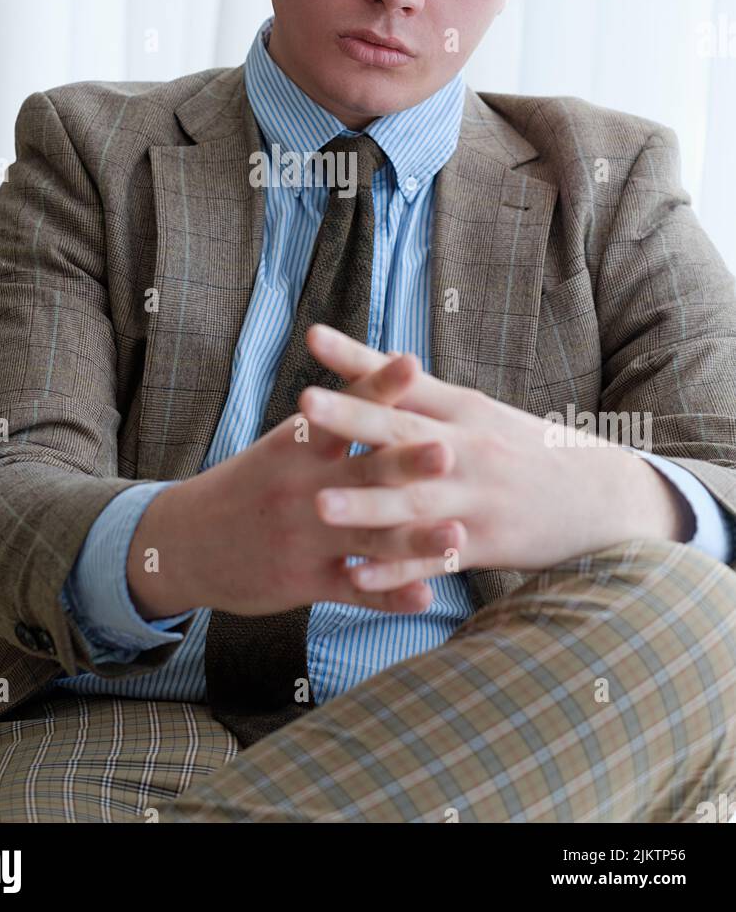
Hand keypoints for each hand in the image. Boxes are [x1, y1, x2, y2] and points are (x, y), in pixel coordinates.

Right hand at [128, 349, 447, 617]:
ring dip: (415, 539)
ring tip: (457, 535)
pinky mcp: (304, 582)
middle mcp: (304, 488)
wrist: (183, 542)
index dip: (379, 386)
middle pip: (365, 473)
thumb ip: (333, 424)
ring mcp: (306, 537)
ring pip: (369, 538)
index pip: (345, 409)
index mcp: (299, 447)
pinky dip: (390, 595)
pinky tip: (426, 595)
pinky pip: (354, 591)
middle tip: (448, 450)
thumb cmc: (246, 485)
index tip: (412, 363)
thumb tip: (386, 382)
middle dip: (407, 463)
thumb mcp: (283, 446)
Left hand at [297, 323, 672, 588]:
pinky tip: (354, 575)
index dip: (358, 358)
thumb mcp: (484, 413)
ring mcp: (476, 497)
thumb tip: (376, 364)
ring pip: (413, 500)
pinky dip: (394, 570)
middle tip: (304, 405)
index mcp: (462, 410)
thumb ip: (427, 396)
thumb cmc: (532, 449)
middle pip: (401, 431)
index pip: (402, 379)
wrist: (606, 498)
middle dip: (352, 418)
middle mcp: (466, 448)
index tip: (312, 336)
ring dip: (366, 503)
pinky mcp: (486, 543)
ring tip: (319, 502)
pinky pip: (431, 557)